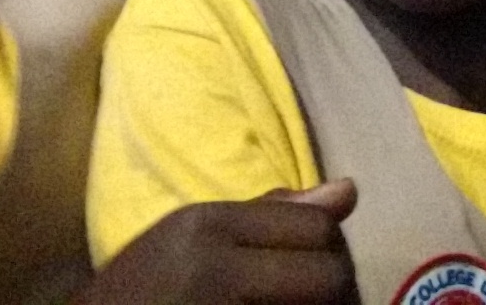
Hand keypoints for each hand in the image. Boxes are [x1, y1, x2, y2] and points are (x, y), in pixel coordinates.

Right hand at [78, 180, 357, 304]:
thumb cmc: (137, 293)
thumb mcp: (190, 239)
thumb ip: (269, 214)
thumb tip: (348, 191)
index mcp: (207, 226)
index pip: (319, 227)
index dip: (332, 252)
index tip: (317, 273)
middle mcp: (215, 268)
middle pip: (331, 276)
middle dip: (338, 292)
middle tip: (314, 299)